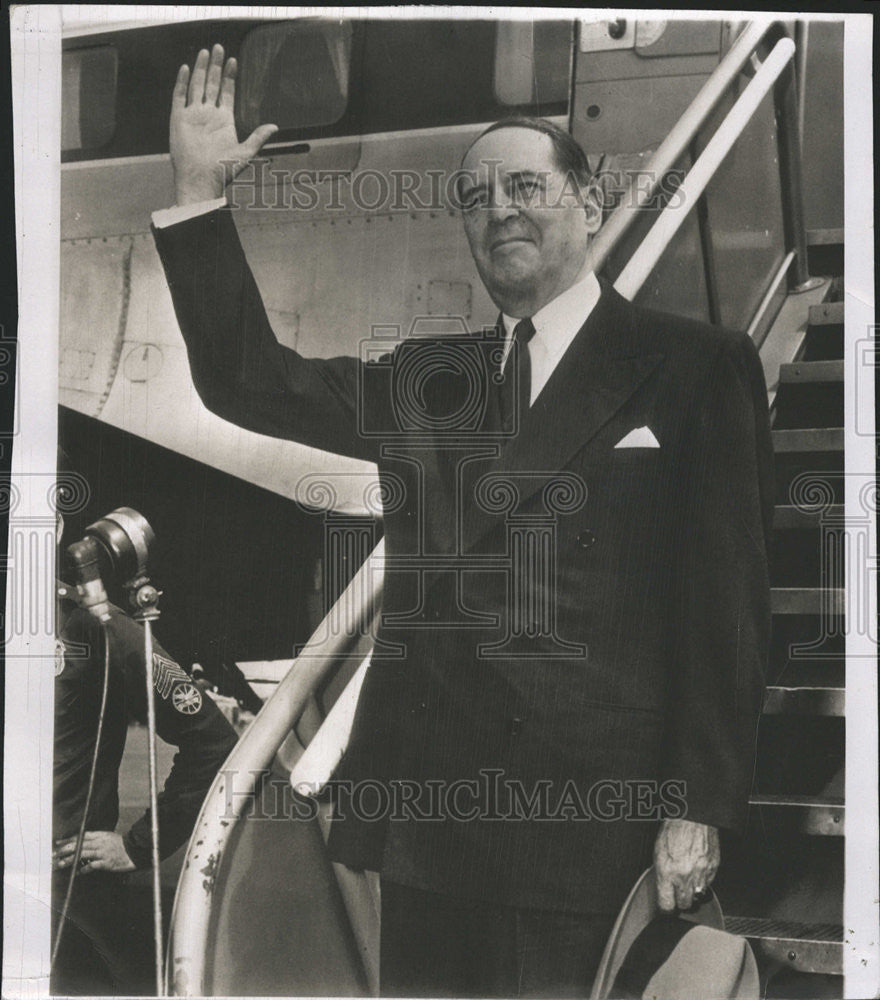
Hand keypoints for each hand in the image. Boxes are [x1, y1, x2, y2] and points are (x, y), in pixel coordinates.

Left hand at [53, 831, 135, 873]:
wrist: (134, 851)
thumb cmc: (121, 845)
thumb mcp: (108, 837)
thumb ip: (96, 839)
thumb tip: (82, 843)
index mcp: (100, 835)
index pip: (81, 836)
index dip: (68, 840)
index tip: (58, 843)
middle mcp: (100, 843)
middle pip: (79, 845)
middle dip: (65, 850)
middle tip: (54, 854)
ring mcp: (103, 852)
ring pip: (82, 854)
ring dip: (70, 860)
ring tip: (60, 864)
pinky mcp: (106, 862)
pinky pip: (92, 866)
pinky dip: (84, 869)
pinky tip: (77, 873)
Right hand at [170, 43, 277, 203]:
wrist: (201, 180)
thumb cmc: (223, 170)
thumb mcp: (245, 152)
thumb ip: (258, 137)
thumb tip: (275, 126)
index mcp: (223, 121)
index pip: (227, 92)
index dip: (230, 76)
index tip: (233, 60)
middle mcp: (208, 115)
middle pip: (211, 84)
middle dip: (215, 66)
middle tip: (218, 47)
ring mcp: (193, 115)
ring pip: (196, 85)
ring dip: (200, 68)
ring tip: (205, 51)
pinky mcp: (178, 119)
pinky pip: (179, 96)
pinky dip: (182, 82)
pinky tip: (186, 68)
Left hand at [654, 819, 719, 910]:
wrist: (692, 817)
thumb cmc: (672, 830)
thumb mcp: (658, 853)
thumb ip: (661, 875)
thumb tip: (664, 891)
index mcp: (667, 872)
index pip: (666, 905)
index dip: (666, 909)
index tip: (666, 909)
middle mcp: (684, 876)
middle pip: (684, 904)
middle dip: (680, 901)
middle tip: (677, 893)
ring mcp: (700, 873)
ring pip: (698, 896)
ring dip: (692, 890)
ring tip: (687, 878)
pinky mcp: (713, 868)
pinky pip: (708, 884)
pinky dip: (703, 880)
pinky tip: (697, 869)